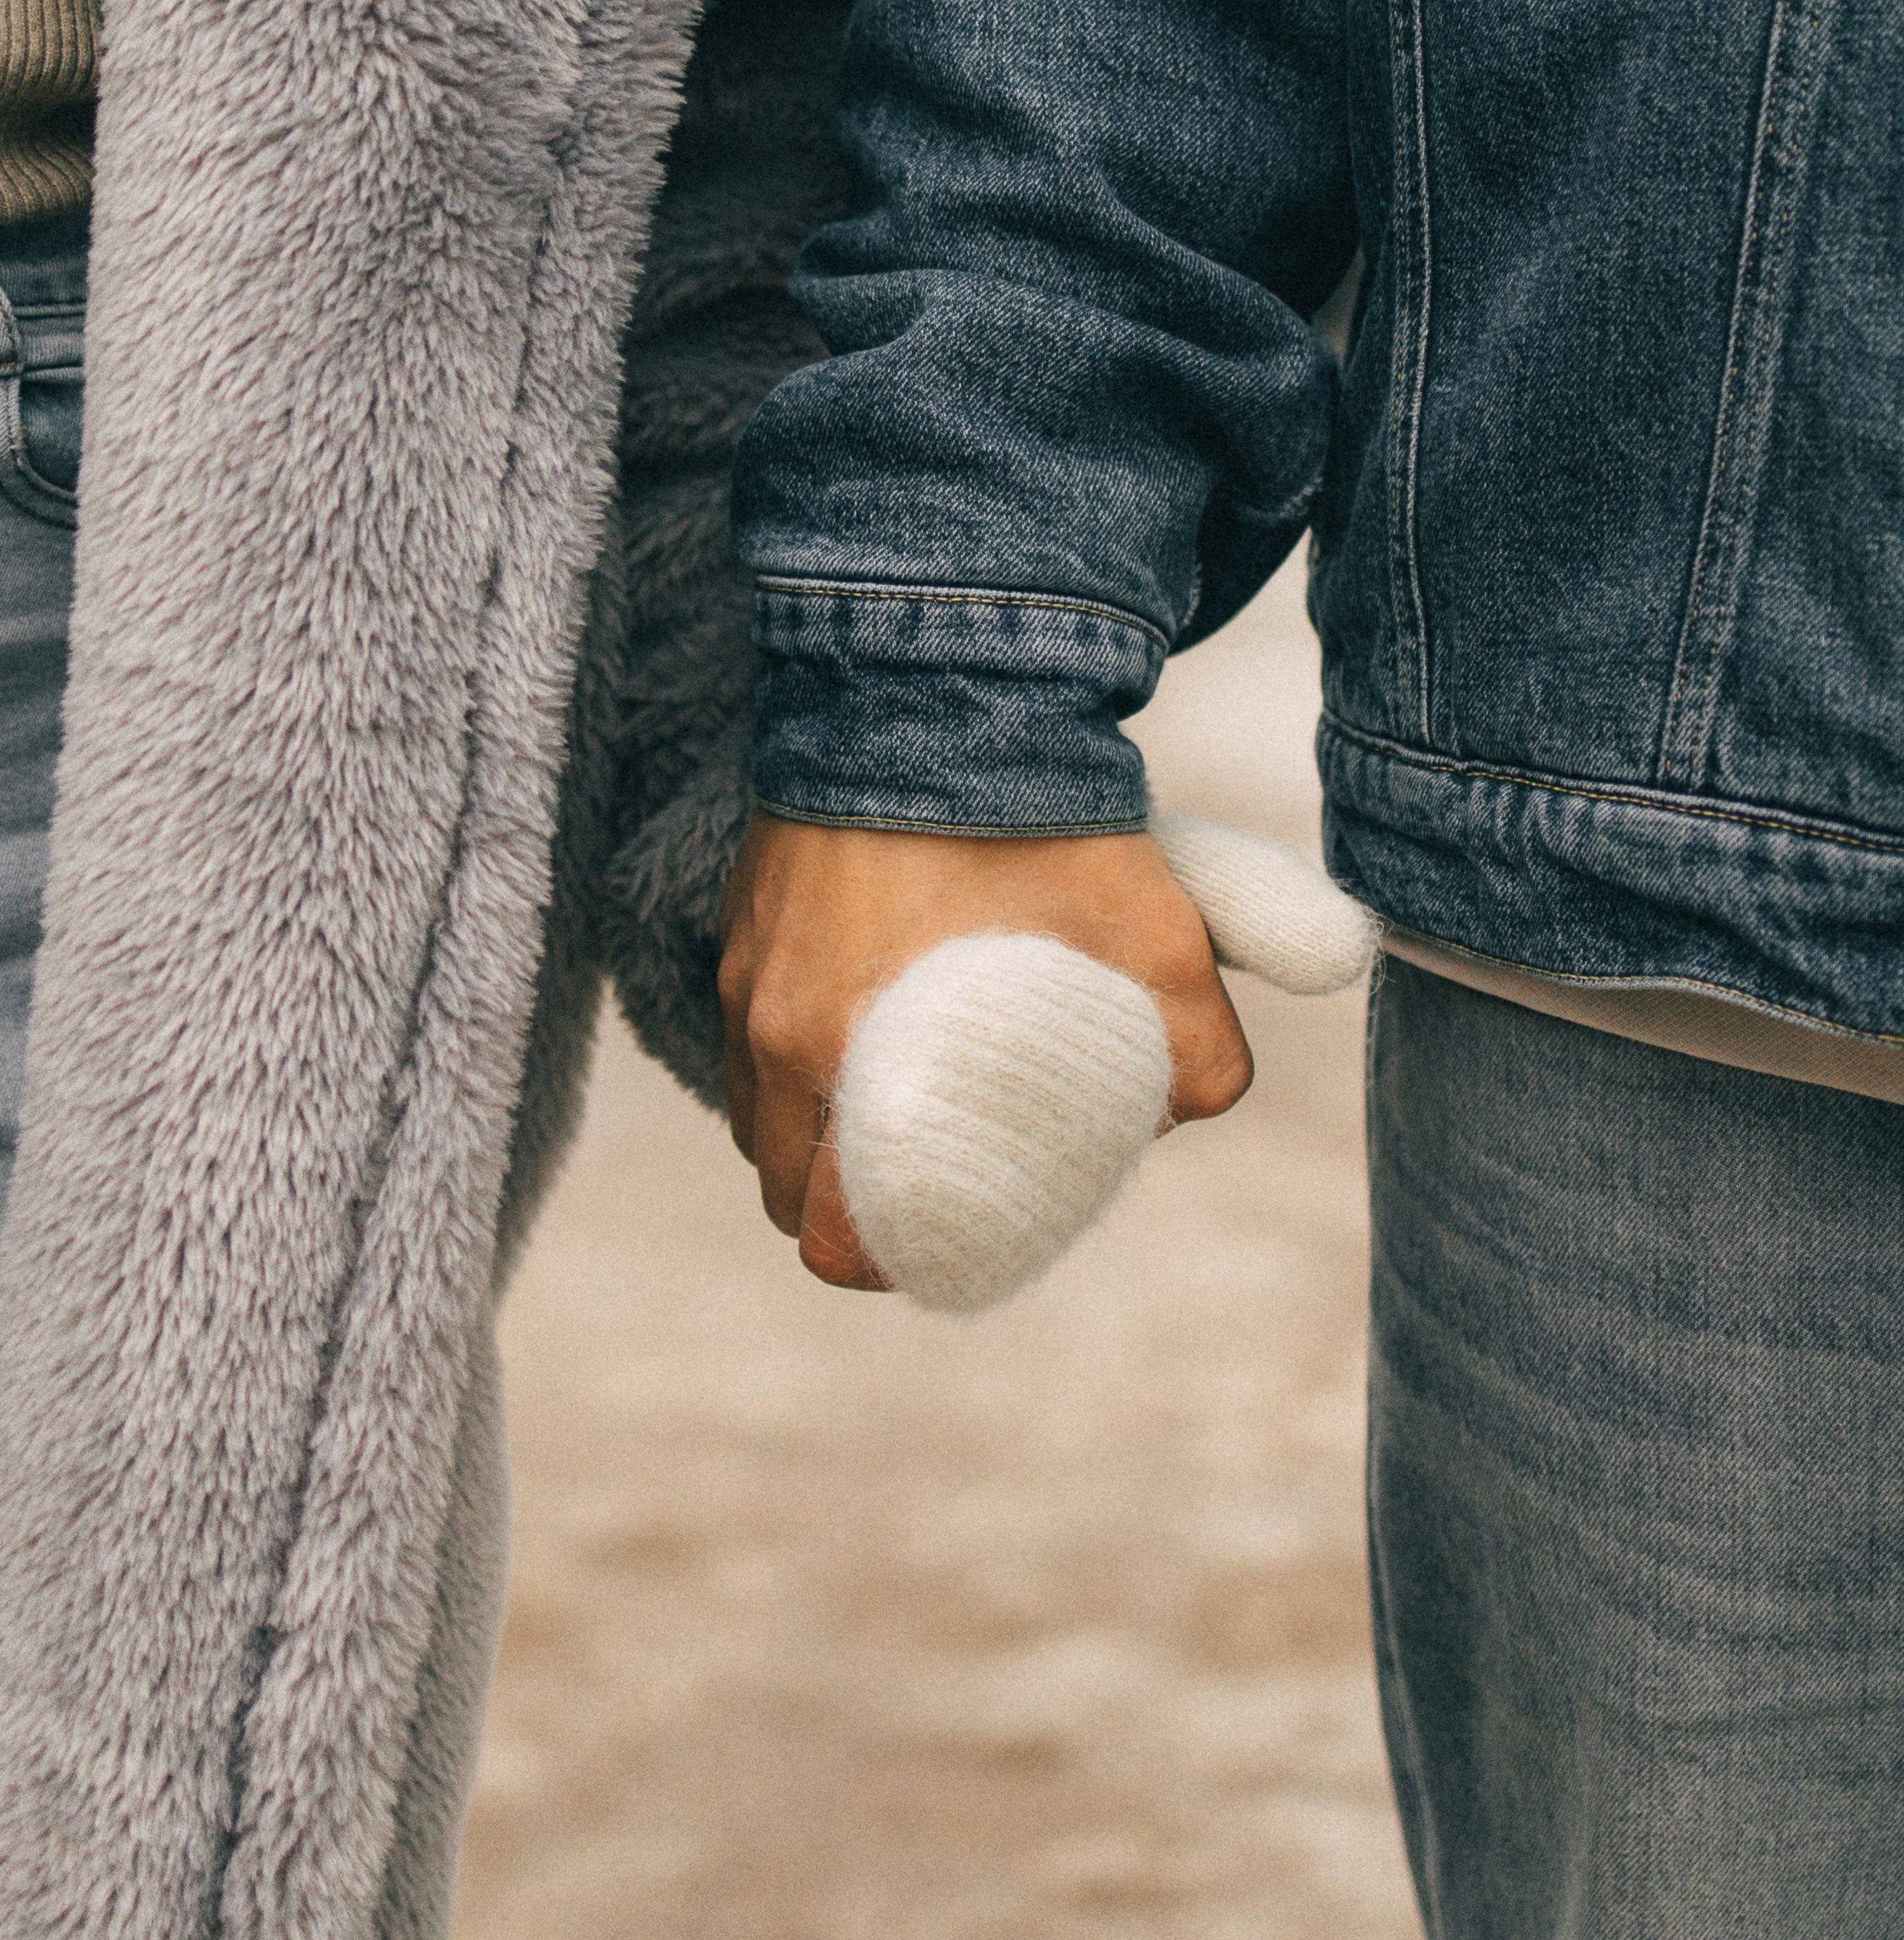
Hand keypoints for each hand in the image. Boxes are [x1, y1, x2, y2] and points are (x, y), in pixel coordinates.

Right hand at [717, 813, 1253, 1290]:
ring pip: (758, 1111)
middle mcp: (773, 1032)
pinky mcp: (742, 919)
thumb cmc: (1048, 822)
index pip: (832, 1235)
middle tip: (934, 1175)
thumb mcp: (1161, 946)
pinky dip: (796, 1051)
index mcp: (849, 1064)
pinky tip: (869, 1012)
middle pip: (784, 1186)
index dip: (889, 1258)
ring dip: (816, 1127)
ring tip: (904, 1096)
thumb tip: (1175, 1113)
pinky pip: (749, 1031)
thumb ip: (1198, 1062)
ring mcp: (747, 974)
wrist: (943, 681)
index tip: (946, 1235)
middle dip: (849, 1203)